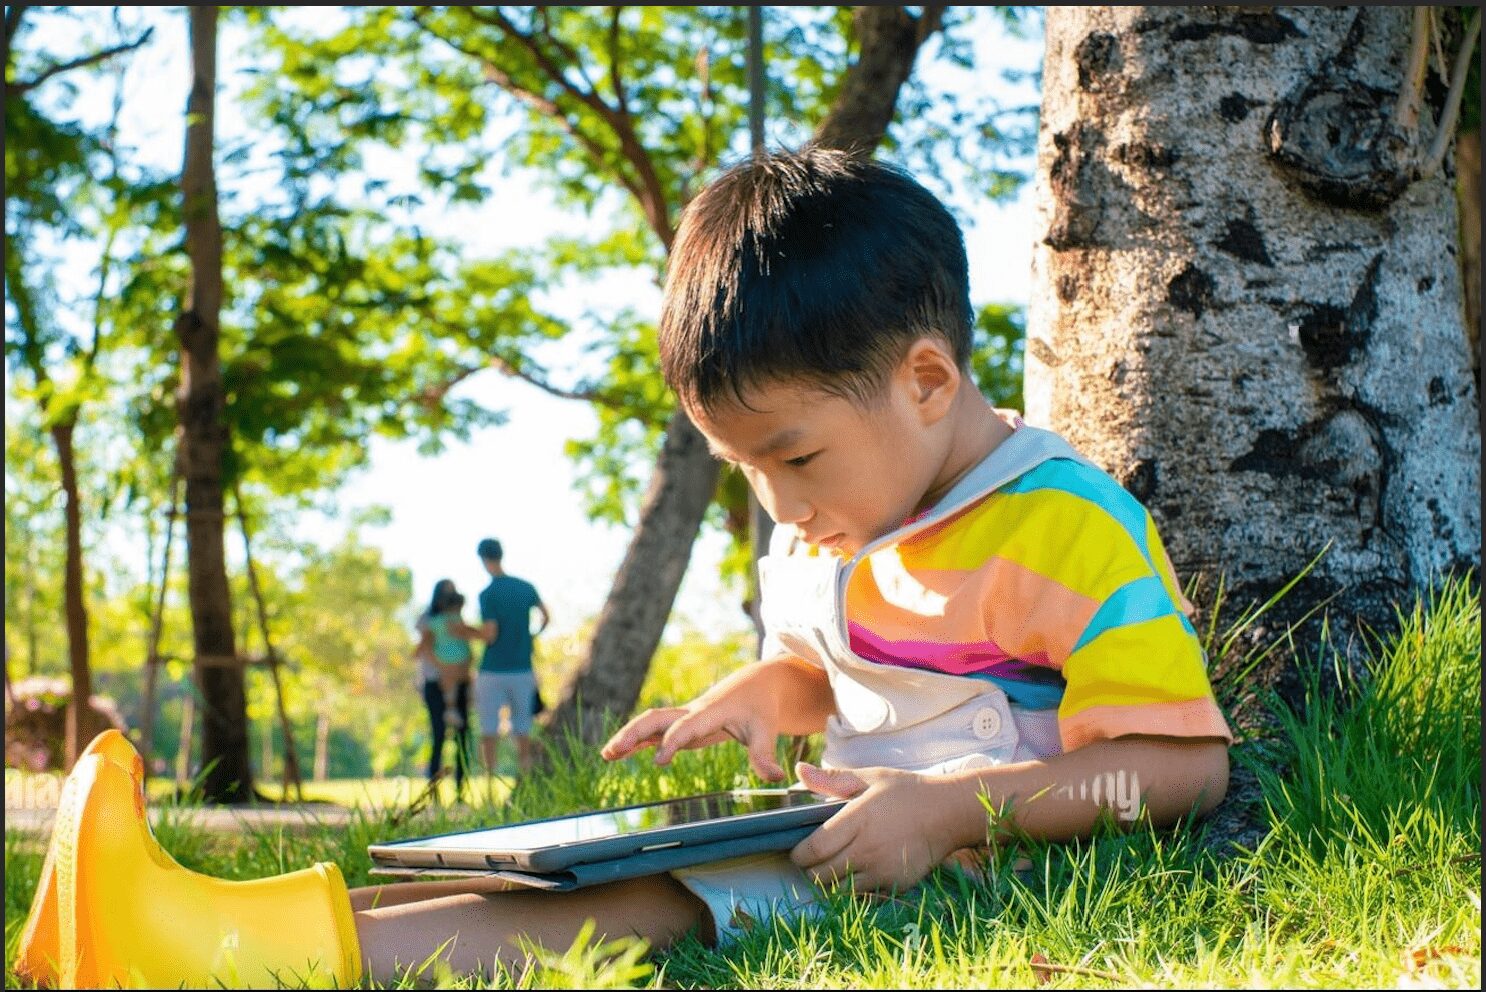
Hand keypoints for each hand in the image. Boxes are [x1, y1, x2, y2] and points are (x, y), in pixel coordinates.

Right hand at [600, 693, 785, 781]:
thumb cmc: (760, 709)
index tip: (659, 761)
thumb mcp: (766, 730)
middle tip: (614, 751)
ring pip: (650, 723)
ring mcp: (683, 718)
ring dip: (628, 737)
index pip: (686, 726)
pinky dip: (635, 742)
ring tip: (605, 755)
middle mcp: (691, 713)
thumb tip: (776, 778)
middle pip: (657, 718)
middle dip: (635, 733)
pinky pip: (653, 732)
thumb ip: (765, 754)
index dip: (673, 741)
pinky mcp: (681, 725)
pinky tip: (616, 755)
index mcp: (710, 712)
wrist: (756, 685)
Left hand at [789, 762, 961, 891]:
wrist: (949, 813)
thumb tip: (798, 770)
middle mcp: (868, 847)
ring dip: (831, 883)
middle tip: (812, 861)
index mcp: (858, 818)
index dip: (800, 854)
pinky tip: (856, 874)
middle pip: (823, 874)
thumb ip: (832, 779)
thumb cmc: (906, 792)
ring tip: (832, 869)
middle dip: (810, 871)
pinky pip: (863, 897)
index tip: (798, 851)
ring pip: (840, 890)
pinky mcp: (896, 884)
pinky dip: (854, 890)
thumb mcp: (870, 778)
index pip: (815, 847)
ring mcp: (883, 869)